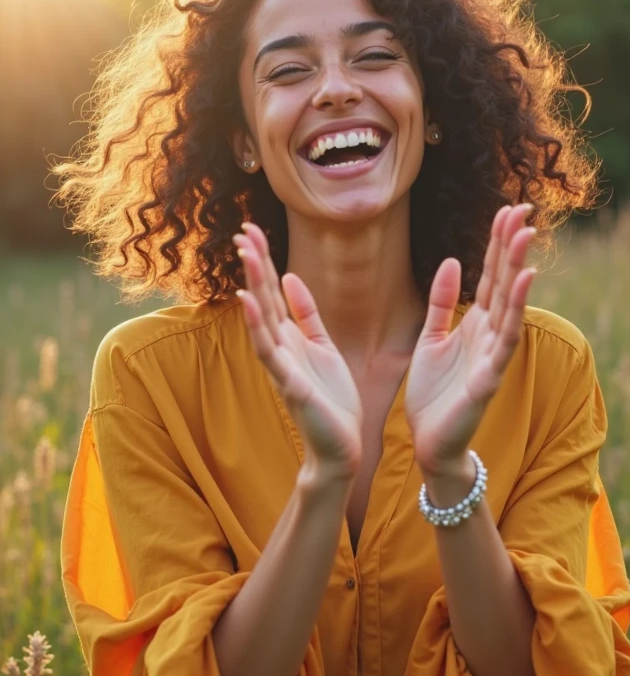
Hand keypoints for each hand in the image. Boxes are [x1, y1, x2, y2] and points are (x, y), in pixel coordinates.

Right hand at [232, 223, 362, 478]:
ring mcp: (282, 366)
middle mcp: (280, 347)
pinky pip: (269, 351)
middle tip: (242, 230)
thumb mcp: (323, 346)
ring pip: (261, 319)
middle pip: (262, 298)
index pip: (272, 291)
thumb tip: (290, 277)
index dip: (263, 260)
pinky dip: (257, 325)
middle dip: (254, 264)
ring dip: (253, 286)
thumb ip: (307, 315)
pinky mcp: (290, 385)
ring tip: (245, 254)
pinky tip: (248, 301)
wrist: (341, 446)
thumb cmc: (332, 399)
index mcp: (290, 337)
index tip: (251, 229)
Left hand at [404, 204, 536, 479]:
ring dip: (518, 268)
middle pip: (503, 282)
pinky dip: (515, 309)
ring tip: (526, 234)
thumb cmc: (432, 394)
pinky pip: (505, 338)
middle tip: (525, 208)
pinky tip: (523, 281)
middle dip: (512, 246)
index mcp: (475, 323)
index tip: (507, 209)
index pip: (490, 275)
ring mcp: (493, 354)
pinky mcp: (489, 376)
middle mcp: (489, 333)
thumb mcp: (430, 338)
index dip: (497, 243)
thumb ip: (441, 302)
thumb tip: (452, 259)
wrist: (430, 442)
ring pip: (509, 304)